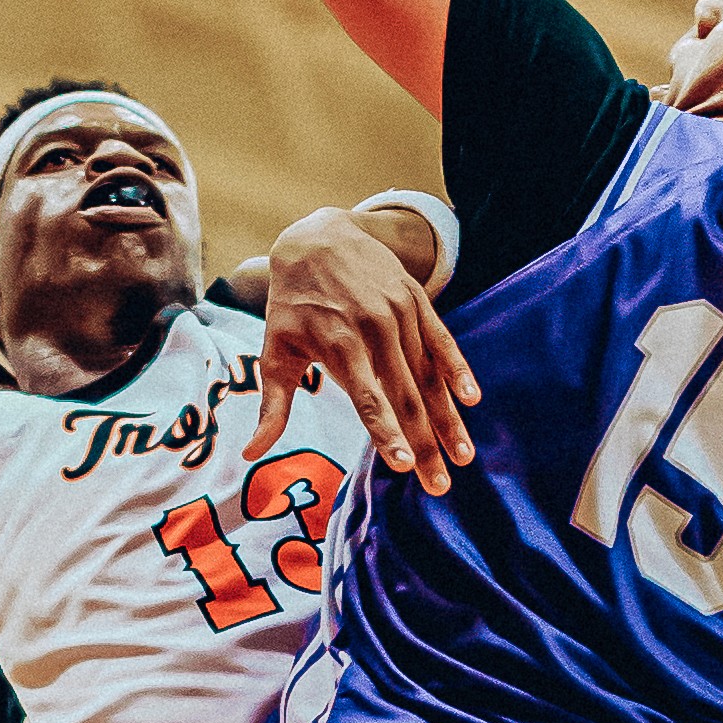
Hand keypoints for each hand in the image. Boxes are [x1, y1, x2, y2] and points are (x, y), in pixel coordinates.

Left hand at [247, 207, 475, 487]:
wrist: (318, 238)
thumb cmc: (293, 306)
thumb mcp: (275, 350)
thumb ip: (272, 406)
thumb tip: (250, 453)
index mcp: (338, 344)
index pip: (367, 397)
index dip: (385, 431)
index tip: (401, 464)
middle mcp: (373, 329)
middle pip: (404, 396)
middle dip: (425, 443)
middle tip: (441, 484)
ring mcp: (400, 313)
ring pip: (428, 375)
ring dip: (447, 418)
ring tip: (464, 456)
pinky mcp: (418, 301)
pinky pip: (442, 340)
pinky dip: (458, 369)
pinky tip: (472, 399)